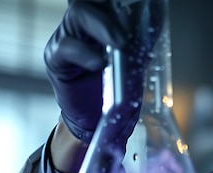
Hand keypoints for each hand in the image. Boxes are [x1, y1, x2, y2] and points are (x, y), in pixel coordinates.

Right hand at [44, 0, 162, 144]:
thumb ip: (142, 38)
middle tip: (131, 28)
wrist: (100, 120)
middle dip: (112, 9)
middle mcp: (84, 23)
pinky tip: (99, 63)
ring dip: (103, 26)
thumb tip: (155, 15)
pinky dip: (85, 53)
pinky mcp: (56, 57)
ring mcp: (68, 37)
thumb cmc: (117, 89)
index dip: (121, 1)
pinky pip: (66, 46)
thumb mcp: (137, 60)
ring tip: (120, 44)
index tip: (143, 4)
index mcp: (104, 19)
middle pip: (92, 0)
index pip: (107, 0)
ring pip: (78, 14)